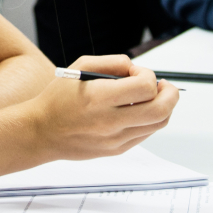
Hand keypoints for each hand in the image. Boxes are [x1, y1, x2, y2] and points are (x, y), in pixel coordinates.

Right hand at [26, 54, 177, 159]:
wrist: (41, 132)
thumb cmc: (59, 98)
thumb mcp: (81, 66)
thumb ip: (113, 62)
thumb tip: (137, 69)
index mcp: (99, 98)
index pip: (146, 87)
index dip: (148, 75)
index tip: (136, 72)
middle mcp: (109, 122)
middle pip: (160, 110)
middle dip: (170, 94)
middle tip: (165, 85)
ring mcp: (115, 140)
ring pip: (158, 124)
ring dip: (164, 107)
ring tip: (153, 96)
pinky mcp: (116, 150)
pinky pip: (145, 134)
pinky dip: (150, 119)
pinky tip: (138, 110)